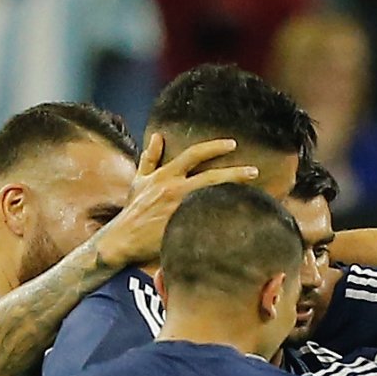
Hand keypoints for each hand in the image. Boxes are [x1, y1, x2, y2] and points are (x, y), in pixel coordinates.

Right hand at [94, 133, 263, 267]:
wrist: (123, 239)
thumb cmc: (133, 210)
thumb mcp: (139, 180)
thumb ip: (150, 158)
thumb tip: (157, 136)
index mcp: (166, 175)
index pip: (194, 154)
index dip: (214, 147)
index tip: (232, 144)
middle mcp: (174, 190)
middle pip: (211, 177)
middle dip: (235, 173)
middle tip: (253, 171)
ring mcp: (179, 210)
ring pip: (213, 199)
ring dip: (235, 195)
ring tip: (254, 193)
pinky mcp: (181, 229)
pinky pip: (207, 222)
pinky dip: (223, 219)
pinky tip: (240, 218)